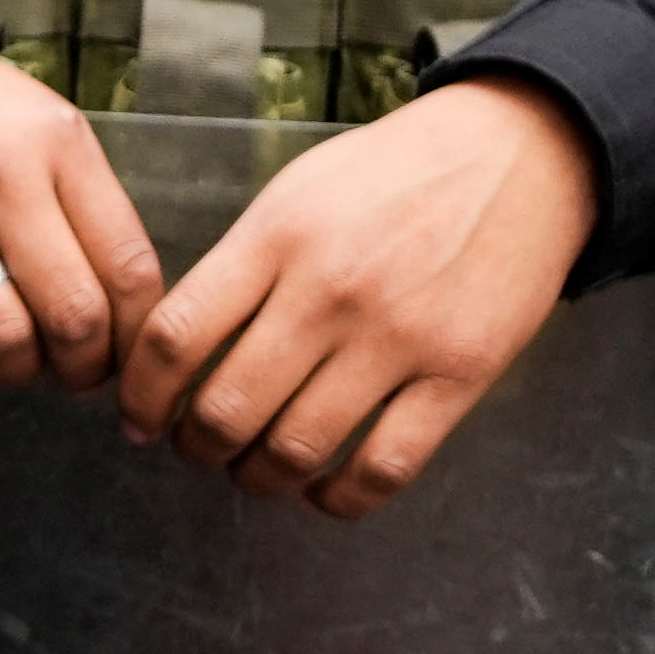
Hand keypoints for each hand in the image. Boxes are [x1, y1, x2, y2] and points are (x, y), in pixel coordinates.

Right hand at [0, 6, 166, 393]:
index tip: (123, 352)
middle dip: (83, 367)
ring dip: (15, 371)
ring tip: (11, 361)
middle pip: (72, 314)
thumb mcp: (33, 123)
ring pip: (0, 339)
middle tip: (73, 374)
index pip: (128, 267)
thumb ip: (78, 201)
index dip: (134, 335)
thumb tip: (118, 310)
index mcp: (55, 141)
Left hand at [118, 72, 596, 516]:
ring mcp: (398, 336)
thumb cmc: (391, 176)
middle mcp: (330, 292)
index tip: (136, 419)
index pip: (175, 337)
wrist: (518, 155)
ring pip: (298, 447)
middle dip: (195, 447)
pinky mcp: (461, 373)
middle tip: (195, 449)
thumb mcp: (294, 194)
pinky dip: (341, 498)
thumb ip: (238, 267)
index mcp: (276, 239)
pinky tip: (322, 491)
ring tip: (252, 471)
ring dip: (259, 476)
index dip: (140, 396)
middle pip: (226, 407)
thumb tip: (176, 350)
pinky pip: (385, 466)